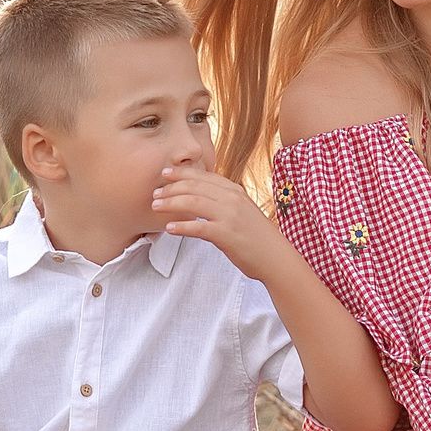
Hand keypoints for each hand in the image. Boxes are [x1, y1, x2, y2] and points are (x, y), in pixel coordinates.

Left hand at [150, 166, 292, 279]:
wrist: (275, 257)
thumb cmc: (257, 237)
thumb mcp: (242, 210)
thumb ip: (224, 201)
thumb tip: (201, 198)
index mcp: (234, 191)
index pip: (203, 176)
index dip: (182, 173)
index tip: (165, 173)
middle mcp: (232, 199)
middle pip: (194, 187)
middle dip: (171, 188)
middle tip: (155, 193)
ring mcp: (229, 216)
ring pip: (193, 202)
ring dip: (171, 203)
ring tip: (156, 207)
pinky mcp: (226, 234)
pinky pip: (199, 227)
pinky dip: (182, 226)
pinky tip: (170, 228)